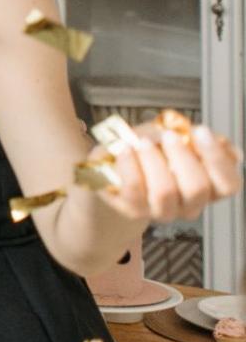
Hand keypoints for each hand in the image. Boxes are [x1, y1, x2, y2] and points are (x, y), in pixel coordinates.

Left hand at [97, 114, 241, 222]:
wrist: (113, 169)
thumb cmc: (149, 150)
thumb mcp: (171, 136)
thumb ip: (190, 135)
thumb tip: (207, 137)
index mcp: (209, 187)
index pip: (229, 184)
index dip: (218, 158)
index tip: (201, 131)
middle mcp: (190, 204)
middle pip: (198, 188)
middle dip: (183, 156)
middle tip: (169, 135)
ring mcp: (162, 210)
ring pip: (165, 191)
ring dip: (154, 160)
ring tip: (143, 142)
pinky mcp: (134, 209)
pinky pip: (134, 189)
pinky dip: (129, 165)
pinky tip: (126, 150)